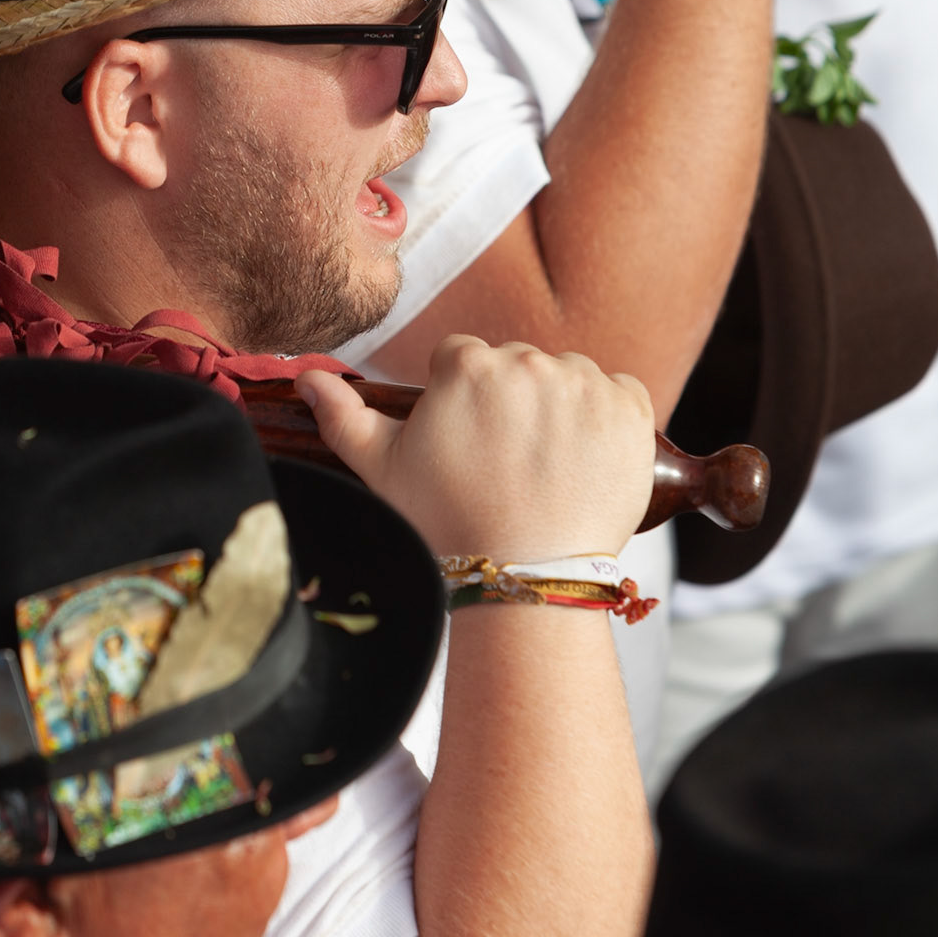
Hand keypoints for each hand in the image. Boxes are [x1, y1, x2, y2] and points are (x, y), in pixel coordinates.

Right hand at [297, 338, 655, 560]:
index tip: (468, 441)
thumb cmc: (447, 524)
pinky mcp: (630, 410)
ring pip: (568, 377)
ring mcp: (584, 384)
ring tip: (547, 468)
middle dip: (511, 403)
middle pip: (517, 365)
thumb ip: (345, 415)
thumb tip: (308, 377)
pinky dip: (608, 420)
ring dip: (561, 408)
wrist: (525, 579)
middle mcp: (528, 361)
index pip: (463, 358)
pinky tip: (585, 461)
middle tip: (506, 462)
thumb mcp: (383, 470)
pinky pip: (622, 393)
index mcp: (468, 365)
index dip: (461, 400)